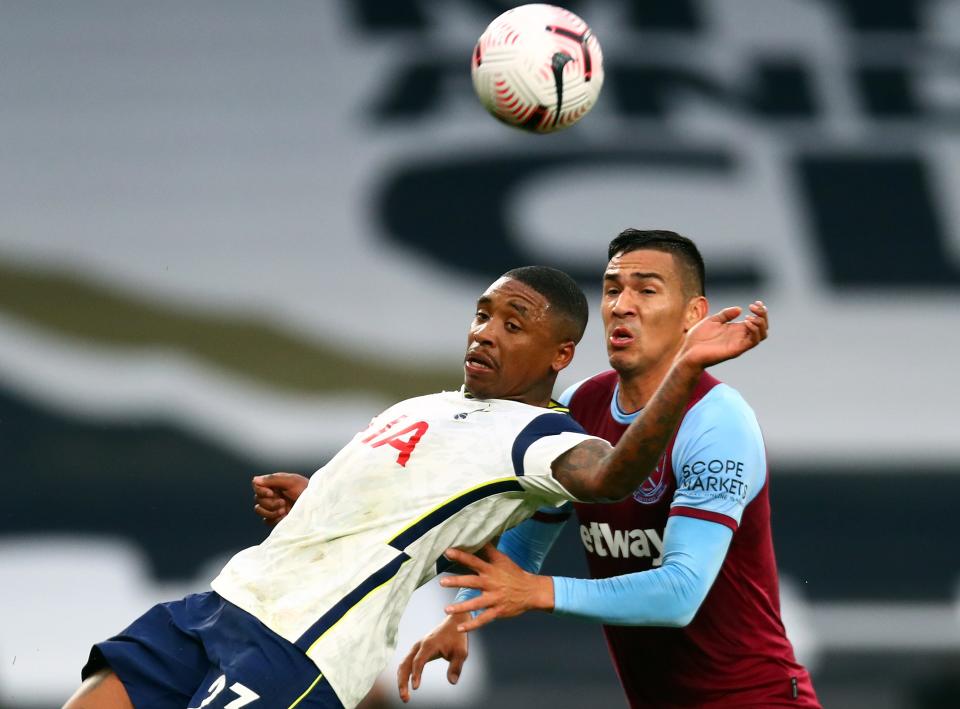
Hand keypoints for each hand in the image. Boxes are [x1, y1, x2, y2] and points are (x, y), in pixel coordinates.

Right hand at [252, 472, 308, 525]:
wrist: (316, 506)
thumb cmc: (307, 490)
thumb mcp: (292, 481)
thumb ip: (273, 479)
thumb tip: (255, 479)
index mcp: (274, 484)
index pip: (257, 486)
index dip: (261, 490)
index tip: (271, 493)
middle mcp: (272, 495)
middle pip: (258, 499)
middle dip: (269, 502)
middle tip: (283, 503)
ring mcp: (274, 507)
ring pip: (259, 510)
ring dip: (270, 511)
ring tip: (283, 510)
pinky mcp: (277, 518)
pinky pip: (266, 521)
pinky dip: (273, 519)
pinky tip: (283, 517)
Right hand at [396, 614, 469, 703]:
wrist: (454, 623)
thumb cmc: (458, 638)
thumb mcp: (461, 652)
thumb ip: (456, 667)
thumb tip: (452, 682)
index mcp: (429, 645)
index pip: (418, 661)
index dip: (416, 674)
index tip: (415, 688)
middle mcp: (419, 646)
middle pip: (406, 664)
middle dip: (403, 682)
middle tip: (405, 699)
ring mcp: (416, 648)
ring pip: (403, 665)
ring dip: (401, 680)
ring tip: (405, 697)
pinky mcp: (417, 651)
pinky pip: (406, 664)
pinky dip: (404, 675)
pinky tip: (405, 687)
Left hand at [438, 543, 553, 631]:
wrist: (531, 591)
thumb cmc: (514, 573)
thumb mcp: (503, 559)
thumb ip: (489, 550)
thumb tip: (479, 536)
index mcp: (491, 570)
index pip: (474, 561)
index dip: (461, 556)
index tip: (448, 552)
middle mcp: (491, 583)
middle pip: (472, 582)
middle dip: (457, 581)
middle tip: (442, 582)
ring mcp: (494, 598)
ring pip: (476, 603)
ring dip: (461, 607)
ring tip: (446, 609)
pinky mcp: (497, 611)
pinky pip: (483, 619)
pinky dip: (472, 625)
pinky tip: (460, 627)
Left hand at [678, 301, 768, 368]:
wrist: (688, 351)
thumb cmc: (698, 338)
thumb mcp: (712, 320)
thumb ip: (725, 314)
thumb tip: (739, 309)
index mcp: (736, 329)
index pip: (756, 321)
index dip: (760, 311)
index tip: (757, 302)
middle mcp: (740, 336)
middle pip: (763, 327)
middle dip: (763, 315)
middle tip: (754, 306)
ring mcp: (739, 343)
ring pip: (762, 335)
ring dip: (761, 323)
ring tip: (750, 316)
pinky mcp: (736, 350)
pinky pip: (752, 342)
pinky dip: (754, 331)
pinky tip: (747, 322)